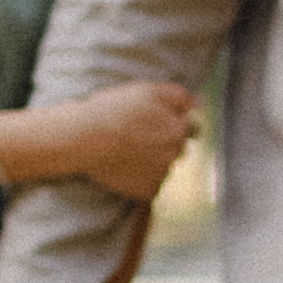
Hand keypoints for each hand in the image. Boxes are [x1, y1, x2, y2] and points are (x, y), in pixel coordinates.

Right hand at [70, 80, 196, 203]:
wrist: (83, 138)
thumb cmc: (113, 110)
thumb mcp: (147, 90)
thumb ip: (179, 96)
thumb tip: (198, 104)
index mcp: (179, 129)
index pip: (193, 128)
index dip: (175, 123)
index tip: (156, 124)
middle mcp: (175, 154)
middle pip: (179, 149)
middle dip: (166, 144)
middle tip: (140, 138)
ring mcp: (161, 175)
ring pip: (165, 168)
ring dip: (154, 162)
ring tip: (129, 153)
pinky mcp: (147, 192)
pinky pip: (152, 187)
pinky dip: (142, 180)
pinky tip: (125, 168)